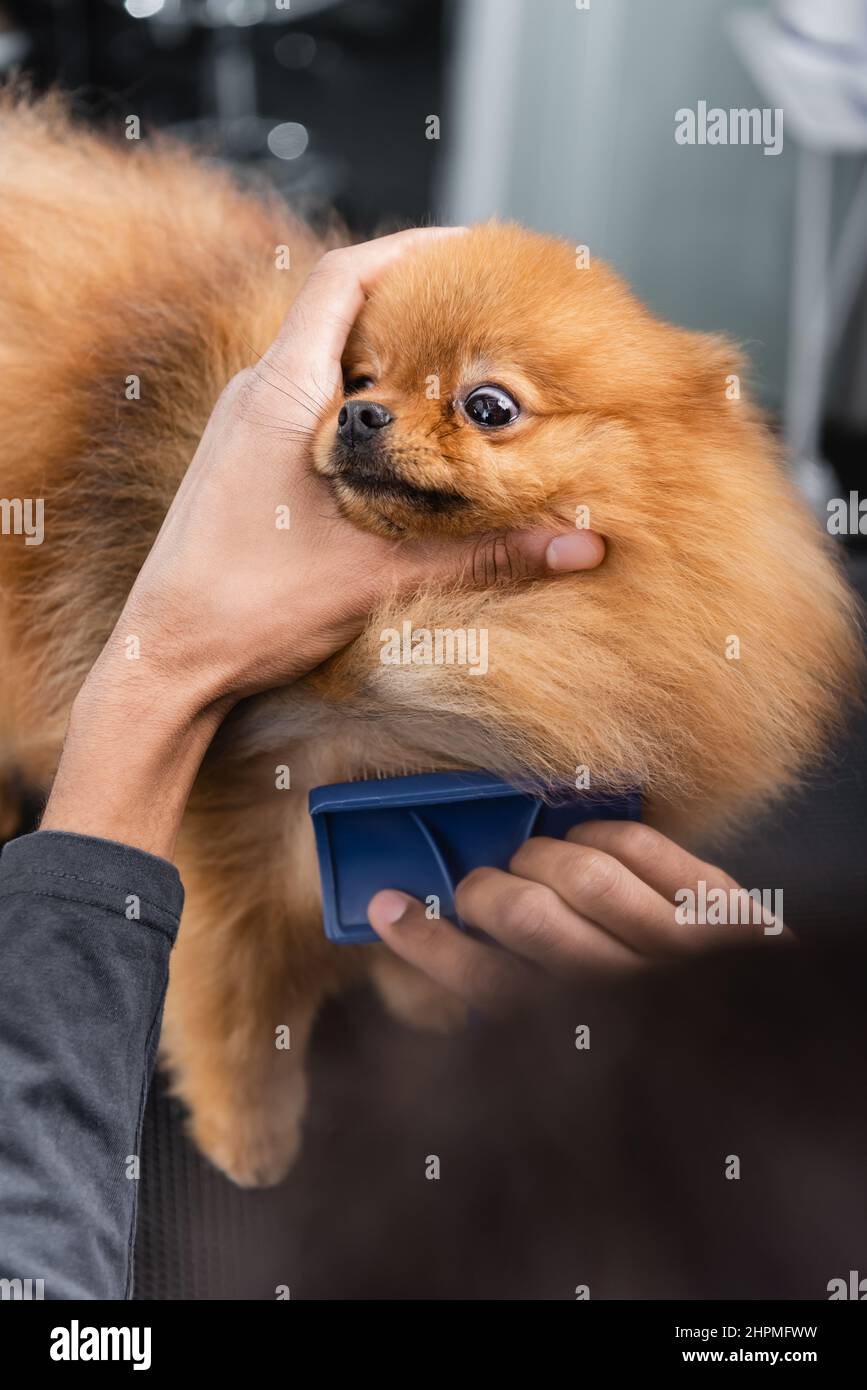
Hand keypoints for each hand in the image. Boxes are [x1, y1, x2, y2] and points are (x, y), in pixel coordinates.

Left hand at [99, 228, 604, 710]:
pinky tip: (405, 445)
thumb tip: (579, 547)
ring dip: (389, 364)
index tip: (472, 251)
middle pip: (340, 314)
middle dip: (415, 308)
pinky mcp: (244, 463)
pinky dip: (363, 409)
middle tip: (487, 317)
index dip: (410, 249)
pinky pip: (311, 407)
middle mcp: (256, 396)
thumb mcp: (381, 574)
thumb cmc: (249, 609)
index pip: (342, 279)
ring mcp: (245, 429)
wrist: (168, 662)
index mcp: (281, 394)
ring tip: (458, 375)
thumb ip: (484, 554)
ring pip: (326, 365)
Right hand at [367, 821, 790, 1015]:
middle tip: (480, 888)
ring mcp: (682, 949)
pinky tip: (588, 845)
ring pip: (581, 871)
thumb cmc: (637, 1036)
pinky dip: (599, 834)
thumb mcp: (570, 1038)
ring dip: (540, 855)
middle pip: (526, 918)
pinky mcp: (722, 909)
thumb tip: (447, 927)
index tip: (388, 906)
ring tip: (533, 864)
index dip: (427, 941)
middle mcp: (631, 997)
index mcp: (581, 1040)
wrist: (753, 1042)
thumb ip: (514, 993)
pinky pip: (638, 847)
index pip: (486, 987)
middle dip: (484, 889)